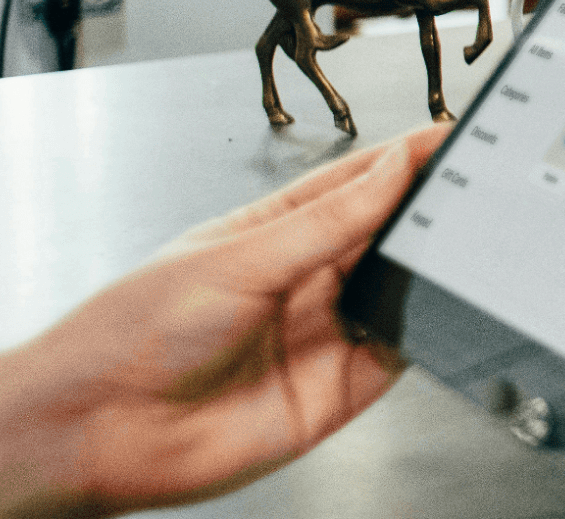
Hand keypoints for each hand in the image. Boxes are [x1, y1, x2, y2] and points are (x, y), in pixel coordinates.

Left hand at [8, 121, 449, 512]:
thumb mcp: (238, 258)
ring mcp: (320, 336)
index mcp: (271, 233)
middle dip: (426, 213)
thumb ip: (325, 221)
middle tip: (467, 190)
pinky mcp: (333, 393)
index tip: (451, 136)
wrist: (97, 428)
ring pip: (397, 294)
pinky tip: (423, 313)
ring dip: (426, 273)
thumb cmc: (129, 333)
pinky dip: (420, 335)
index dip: (403, 159)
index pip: (354, 184)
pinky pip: (396, 357)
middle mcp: (301, 282)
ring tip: (453, 247)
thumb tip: (390, 169)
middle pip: (384, 237)